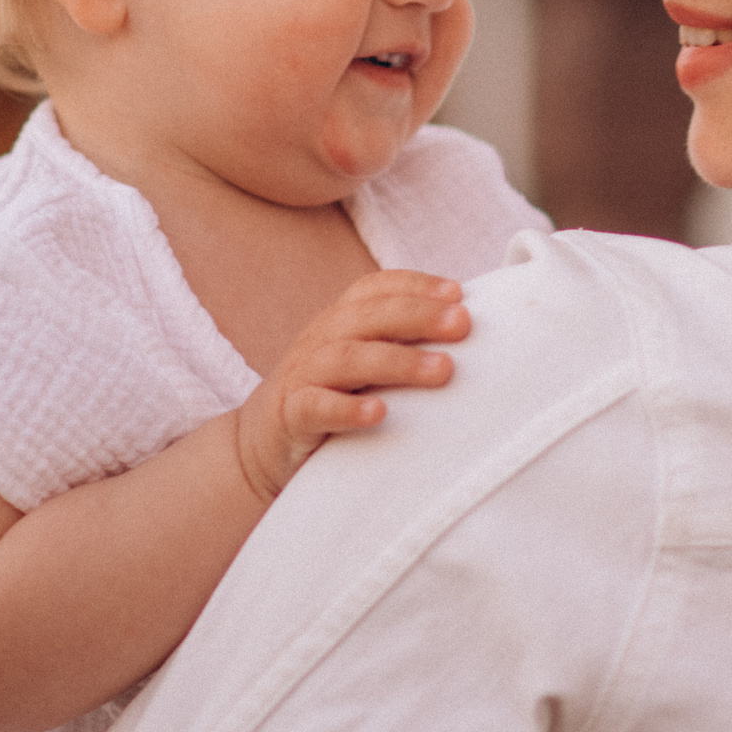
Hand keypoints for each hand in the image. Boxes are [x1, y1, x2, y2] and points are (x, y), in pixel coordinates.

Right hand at [233, 270, 469, 501]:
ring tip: (442, 370)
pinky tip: (380, 413)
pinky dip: (347, 408)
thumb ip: (401, 343)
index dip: (416, 285)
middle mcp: (321, 338)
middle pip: (368, 317)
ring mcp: (302, 376)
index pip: (376, 288)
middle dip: (418, 316)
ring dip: (397, 361)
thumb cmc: (331, 397)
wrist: (262, 446)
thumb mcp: (362, 362)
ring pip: (347, 358)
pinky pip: (315, 407)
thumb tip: (468, 329)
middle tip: (463, 324)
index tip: (459, 293)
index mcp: (342, 320)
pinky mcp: (290, 417)